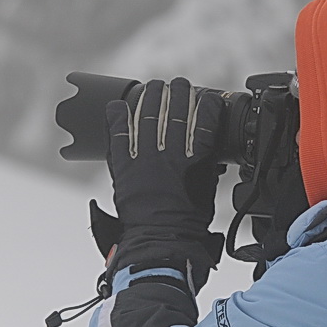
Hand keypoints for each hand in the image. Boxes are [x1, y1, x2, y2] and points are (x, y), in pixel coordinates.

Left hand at [93, 77, 224, 289]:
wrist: (160, 241)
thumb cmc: (187, 224)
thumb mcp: (207, 191)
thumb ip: (205, 166)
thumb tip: (205, 152)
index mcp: (195, 159)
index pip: (205, 120)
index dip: (208, 105)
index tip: (209, 99)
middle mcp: (169, 153)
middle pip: (176, 111)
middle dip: (180, 93)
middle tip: (181, 85)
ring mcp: (144, 157)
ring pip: (148, 115)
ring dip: (153, 97)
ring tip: (156, 87)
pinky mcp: (123, 165)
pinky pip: (118, 134)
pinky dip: (117, 118)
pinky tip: (118, 107)